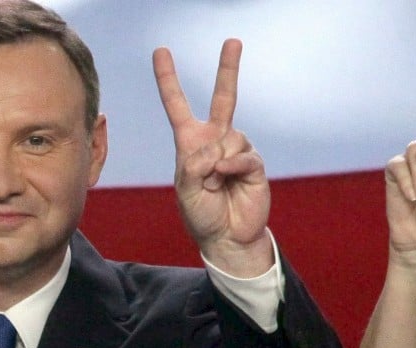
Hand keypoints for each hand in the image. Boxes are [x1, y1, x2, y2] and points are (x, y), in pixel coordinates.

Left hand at [153, 40, 272, 276]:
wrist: (226, 237)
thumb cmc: (201, 214)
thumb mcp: (185, 190)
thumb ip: (193, 166)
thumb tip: (216, 150)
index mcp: (191, 143)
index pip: (177, 105)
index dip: (169, 79)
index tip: (161, 52)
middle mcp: (215, 140)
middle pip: (224, 98)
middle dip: (229, 69)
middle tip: (233, 41)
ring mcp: (237, 150)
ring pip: (229, 138)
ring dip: (218, 164)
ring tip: (215, 184)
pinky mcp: (254, 163)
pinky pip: (243, 155)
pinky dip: (232, 168)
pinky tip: (227, 180)